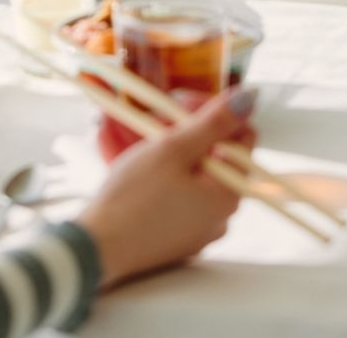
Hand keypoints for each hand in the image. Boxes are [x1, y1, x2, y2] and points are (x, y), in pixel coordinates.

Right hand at [77, 89, 256, 287]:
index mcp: (229, 193)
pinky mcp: (178, 240)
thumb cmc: (132, 198)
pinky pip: (182, 201)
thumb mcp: (172, 149)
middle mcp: (222, 216)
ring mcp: (200, 231)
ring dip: (177, 158)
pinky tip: (142, 178)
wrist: (98, 248)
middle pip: (218, 159)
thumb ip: (212, 122)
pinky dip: (168, 183)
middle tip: (156, 124)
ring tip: (144, 150)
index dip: (213, 114)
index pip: (242, 137)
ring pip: (198, 179)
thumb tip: (247, 98)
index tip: (181, 105)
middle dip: (190, 135)